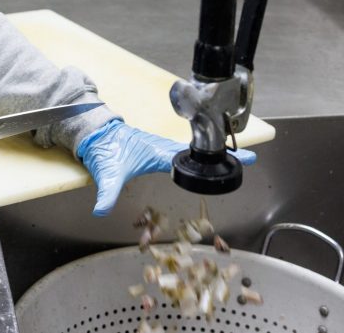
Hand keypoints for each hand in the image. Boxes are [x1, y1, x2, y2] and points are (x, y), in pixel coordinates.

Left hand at [76, 120, 256, 215]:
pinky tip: (203, 160)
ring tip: (235, 158)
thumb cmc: (103, 151)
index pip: (192, 157)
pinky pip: (183, 151)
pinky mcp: (157, 147)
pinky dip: (197, 154)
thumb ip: (105, 194)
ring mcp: (161, 145)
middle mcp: (163, 147)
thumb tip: (100, 210)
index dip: (215, 160)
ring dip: (211, 153)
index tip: (241, 158)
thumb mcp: (106, 175)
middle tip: (249, 158)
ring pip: (192, 150)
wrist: (95, 133)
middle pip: (199, 152)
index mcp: (158, 153)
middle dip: (223, 155)